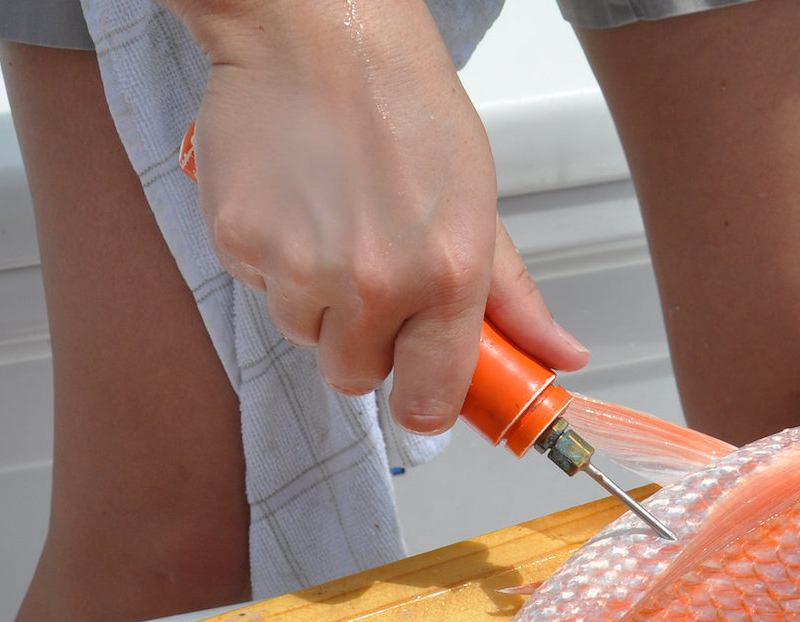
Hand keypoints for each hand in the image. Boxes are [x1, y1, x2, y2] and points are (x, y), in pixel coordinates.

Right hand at [170, 0, 585, 431]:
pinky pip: (256, 287)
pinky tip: (293, 200)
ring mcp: (301, 267)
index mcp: (447, 275)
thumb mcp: (477, 198)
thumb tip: (559, 355)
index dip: (425, 405)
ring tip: (331, 219)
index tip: (423, 399)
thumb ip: (512, 292)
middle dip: (364, 341)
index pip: (433, 397)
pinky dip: (270, 258)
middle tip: (373, 274)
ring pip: (303, 333)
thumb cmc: (400, 100)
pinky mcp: (240, 244)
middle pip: (356, 376)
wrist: (313, 30)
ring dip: (314, 297)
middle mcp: (375, 282)